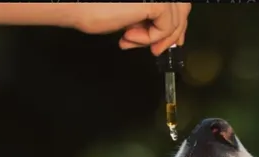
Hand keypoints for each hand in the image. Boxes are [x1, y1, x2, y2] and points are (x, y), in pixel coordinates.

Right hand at [69, 3, 190, 55]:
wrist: (76, 4)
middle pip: (182, 8)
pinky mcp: (155, 0)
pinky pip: (165, 27)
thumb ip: (148, 17)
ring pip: (175, 19)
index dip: (177, 23)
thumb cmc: (94, 6)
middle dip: (172, 32)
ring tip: (132, 40)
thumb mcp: (130, 14)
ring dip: (156, 38)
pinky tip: (128, 36)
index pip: (177, 2)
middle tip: (155, 49)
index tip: (167, 42)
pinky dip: (149, 38)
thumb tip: (164, 34)